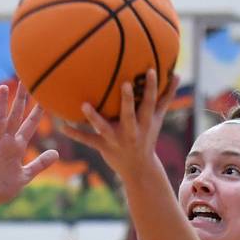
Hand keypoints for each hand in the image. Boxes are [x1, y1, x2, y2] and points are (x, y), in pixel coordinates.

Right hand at [0, 82, 58, 210]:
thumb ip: (39, 164)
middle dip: (21, 100)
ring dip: (2, 105)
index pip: (30, 125)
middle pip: (15, 117)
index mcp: (17, 147)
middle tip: (26, 81)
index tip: (46, 97)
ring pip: (0, 122)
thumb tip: (56, 153)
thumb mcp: (26, 176)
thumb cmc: (2, 188)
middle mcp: (6, 143)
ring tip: (5, 87)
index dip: (38, 112)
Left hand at [61, 70, 179, 176]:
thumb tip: (177, 74)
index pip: (150, 102)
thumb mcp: (158, 119)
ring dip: (94, 117)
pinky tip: (61, 126)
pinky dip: (74, 133)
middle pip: (129, 114)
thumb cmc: (147, 137)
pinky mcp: (103, 147)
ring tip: (84, 105)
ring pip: (104, 128)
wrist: (138, 168)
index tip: (150, 71)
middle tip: (124, 84)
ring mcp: (116, 139)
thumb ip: (166, 97)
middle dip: (127, 100)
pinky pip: (87, 139)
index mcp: (145, 122)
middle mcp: (131, 131)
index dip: (152, 87)